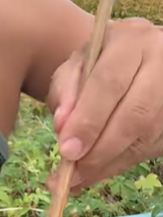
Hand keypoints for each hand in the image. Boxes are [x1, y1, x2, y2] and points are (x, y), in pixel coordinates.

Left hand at [47, 18, 162, 191]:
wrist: (134, 60)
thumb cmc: (99, 64)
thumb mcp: (75, 67)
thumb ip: (65, 93)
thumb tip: (63, 128)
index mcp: (131, 40)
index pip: (109, 83)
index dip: (88, 121)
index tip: (67, 151)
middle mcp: (161, 60)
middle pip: (136, 114)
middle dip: (101, 149)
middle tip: (74, 172)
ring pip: (147, 136)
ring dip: (111, 162)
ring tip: (80, 176)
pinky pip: (152, 147)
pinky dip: (122, 163)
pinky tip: (100, 169)